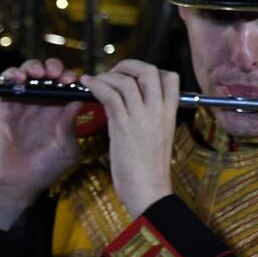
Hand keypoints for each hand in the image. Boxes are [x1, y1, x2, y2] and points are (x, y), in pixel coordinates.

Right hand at [0, 58, 85, 230]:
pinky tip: (19, 78)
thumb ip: (72, 125)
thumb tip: (79, 99)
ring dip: (35, 66)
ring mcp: (23, 102)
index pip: (68, 84)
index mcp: (60, 110)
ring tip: (39, 74)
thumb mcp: (67, 148)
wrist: (17, 183)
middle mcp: (43, 103)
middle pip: (50, 73)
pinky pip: (6, 82)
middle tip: (57, 75)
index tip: (74, 81)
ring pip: (29, 72)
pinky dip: (11, 73)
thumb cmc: (45, 170)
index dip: (72, 77)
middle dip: (55, 68)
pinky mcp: (4, 105)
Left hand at [81, 59, 177, 217]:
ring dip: (107, 76)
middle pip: (149, 71)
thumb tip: (130, 108)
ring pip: (127, 81)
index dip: (151, 70)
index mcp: (170, 114)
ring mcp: (142, 117)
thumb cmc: (147, 171)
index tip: (133, 76)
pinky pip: (110, 96)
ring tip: (94, 80)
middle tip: (113, 72)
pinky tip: (87, 85)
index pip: (170, 77)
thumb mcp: (154, 139)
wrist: (149, 191)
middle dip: (128, 65)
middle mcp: (158, 111)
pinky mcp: (124, 126)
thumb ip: (147, 120)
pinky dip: (97, 85)